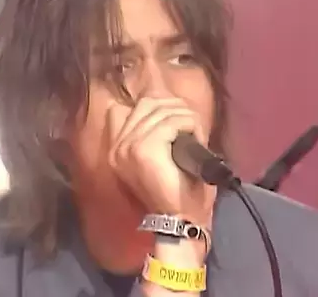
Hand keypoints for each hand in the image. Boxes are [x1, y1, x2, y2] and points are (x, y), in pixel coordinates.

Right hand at [107, 96, 215, 226]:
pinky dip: (191, 125)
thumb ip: (158, 129)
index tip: (182, 115)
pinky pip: (172, 122)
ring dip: (188, 118)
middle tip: (194, 126)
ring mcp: (129, 145)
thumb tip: (165, 100)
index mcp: (119, 146)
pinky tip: (198, 139)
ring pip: (164, 110)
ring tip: (197, 134)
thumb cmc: (176, 188)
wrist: (180, 218)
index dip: (164, 103)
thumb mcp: (163, 154)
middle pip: (151, 102)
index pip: (140, 104)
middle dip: (178, 109)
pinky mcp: (144, 148)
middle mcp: (119, 144)